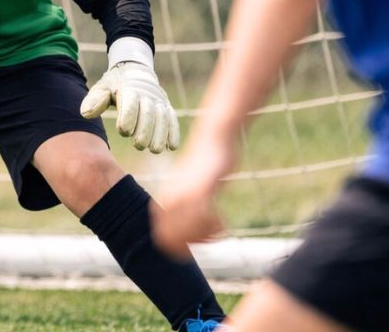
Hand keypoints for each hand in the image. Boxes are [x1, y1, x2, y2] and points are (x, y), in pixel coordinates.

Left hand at [81, 61, 179, 152]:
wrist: (134, 71)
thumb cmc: (114, 85)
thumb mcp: (101, 88)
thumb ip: (95, 100)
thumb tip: (85, 114)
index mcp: (128, 89)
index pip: (130, 102)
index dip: (128, 116)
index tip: (123, 131)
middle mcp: (146, 94)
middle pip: (149, 112)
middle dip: (145, 130)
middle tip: (139, 146)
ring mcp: (158, 101)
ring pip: (162, 117)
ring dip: (160, 134)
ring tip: (155, 150)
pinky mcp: (166, 107)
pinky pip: (172, 119)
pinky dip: (173, 132)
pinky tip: (171, 147)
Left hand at [152, 133, 236, 258]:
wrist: (214, 139)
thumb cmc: (204, 166)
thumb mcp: (189, 190)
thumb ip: (183, 209)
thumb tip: (183, 234)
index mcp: (163, 202)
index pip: (163, 240)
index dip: (182, 249)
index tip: (201, 242)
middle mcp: (170, 201)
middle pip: (174, 241)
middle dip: (195, 245)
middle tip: (213, 238)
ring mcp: (185, 196)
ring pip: (191, 234)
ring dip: (209, 237)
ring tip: (221, 229)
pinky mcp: (202, 190)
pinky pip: (204, 220)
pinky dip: (217, 228)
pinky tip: (225, 223)